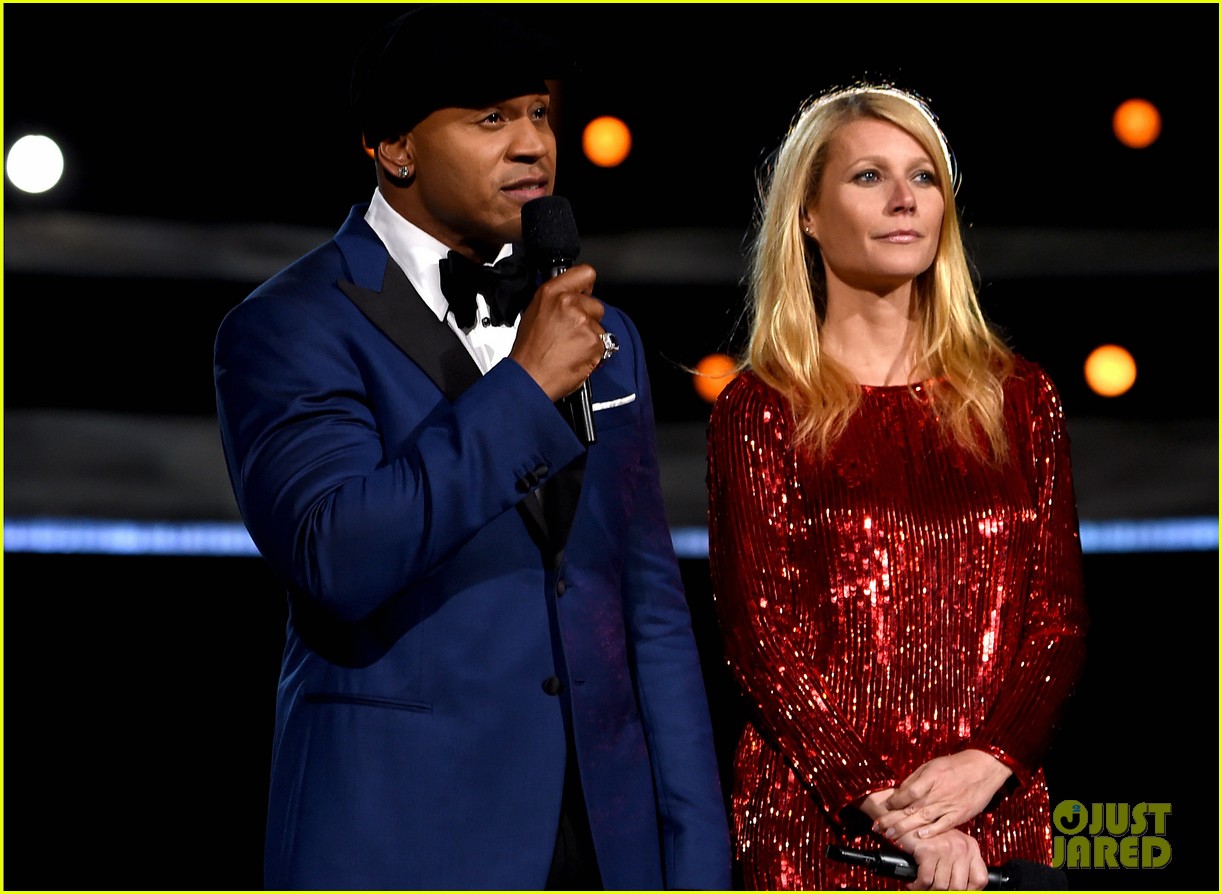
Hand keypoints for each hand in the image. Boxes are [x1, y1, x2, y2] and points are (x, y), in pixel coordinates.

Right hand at [509, 264, 604, 400]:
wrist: (530, 377)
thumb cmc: (529, 352)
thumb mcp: (534, 313)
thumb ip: (555, 301)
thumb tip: (569, 297)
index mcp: (551, 293)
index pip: (585, 273)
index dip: (586, 286)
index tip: (585, 293)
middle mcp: (569, 304)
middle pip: (596, 304)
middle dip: (588, 318)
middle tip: (571, 332)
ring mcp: (584, 323)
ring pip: (599, 326)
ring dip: (590, 337)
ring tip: (570, 347)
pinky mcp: (595, 342)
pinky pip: (603, 344)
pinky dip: (594, 352)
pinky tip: (576, 356)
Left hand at [873, 750, 1010, 842]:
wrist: (983, 768)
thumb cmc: (955, 765)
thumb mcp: (931, 765)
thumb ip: (915, 779)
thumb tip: (900, 791)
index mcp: (929, 778)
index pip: (907, 792)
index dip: (893, 801)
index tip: (883, 807)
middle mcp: (937, 793)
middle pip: (910, 809)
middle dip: (892, 819)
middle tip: (877, 828)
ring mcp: (948, 805)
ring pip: (923, 819)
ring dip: (905, 829)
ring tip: (890, 836)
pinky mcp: (960, 814)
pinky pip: (943, 825)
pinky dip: (931, 832)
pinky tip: (919, 837)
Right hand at [897, 827, 988, 890]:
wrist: (905, 818)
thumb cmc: (927, 834)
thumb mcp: (951, 845)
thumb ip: (960, 863)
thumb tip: (962, 887)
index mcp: (971, 846)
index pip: (979, 879)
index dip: (969, 891)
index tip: (956, 891)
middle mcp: (961, 847)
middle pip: (959, 886)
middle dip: (945, 892)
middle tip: (934, 889)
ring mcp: (945, 848)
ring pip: (942, 886)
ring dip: (929, 890)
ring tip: (923, 887)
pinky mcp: (928, 850)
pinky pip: (925, 880)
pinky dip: (918, 886)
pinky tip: (914, 883)